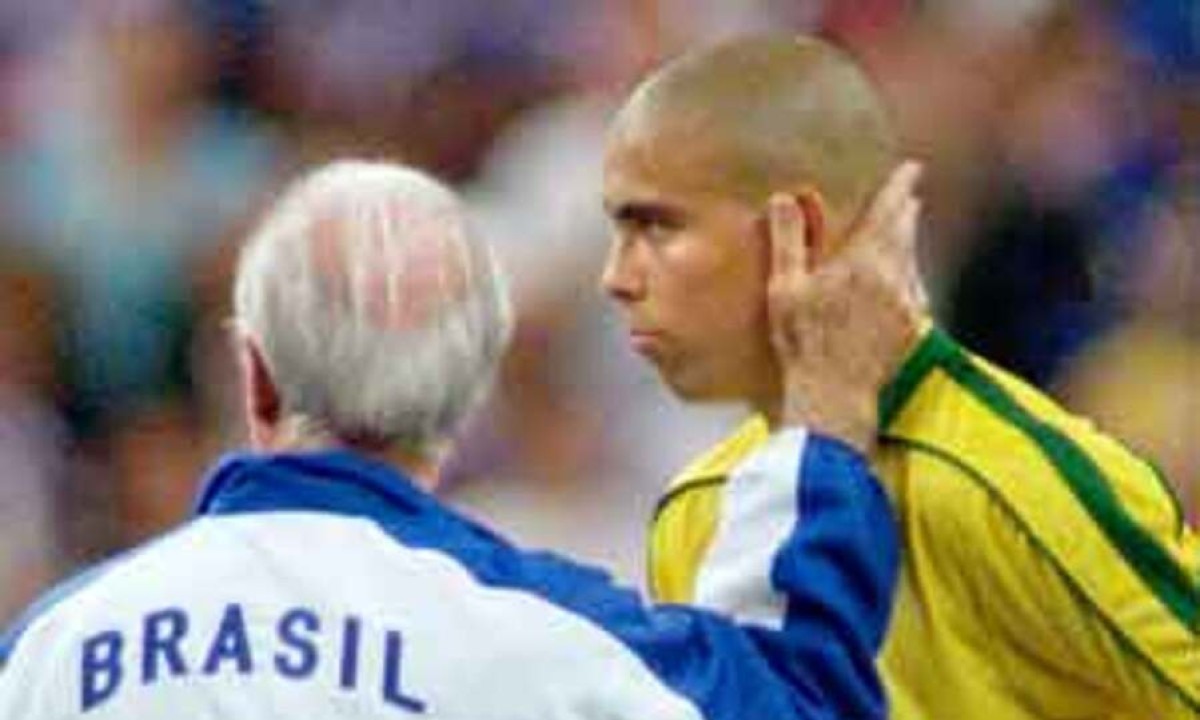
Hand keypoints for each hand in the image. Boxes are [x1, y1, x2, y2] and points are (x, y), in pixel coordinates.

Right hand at [767, 161, 924, 450]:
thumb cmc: (803, 345)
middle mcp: (893, 279)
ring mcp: (906, 307)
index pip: (889, 212)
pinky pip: (915, 292)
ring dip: (909, 242)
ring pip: (912, 262)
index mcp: (863, 261)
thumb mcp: (785, 288)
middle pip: (906, 234)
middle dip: (906, 211)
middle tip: (909, 196)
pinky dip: (910, 276)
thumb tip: (784, 198)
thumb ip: (788, 240)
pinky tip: (905, 280)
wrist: (834, 399)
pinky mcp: (911, 331)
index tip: (912, 168)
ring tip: (905, 230)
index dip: (901, 187)